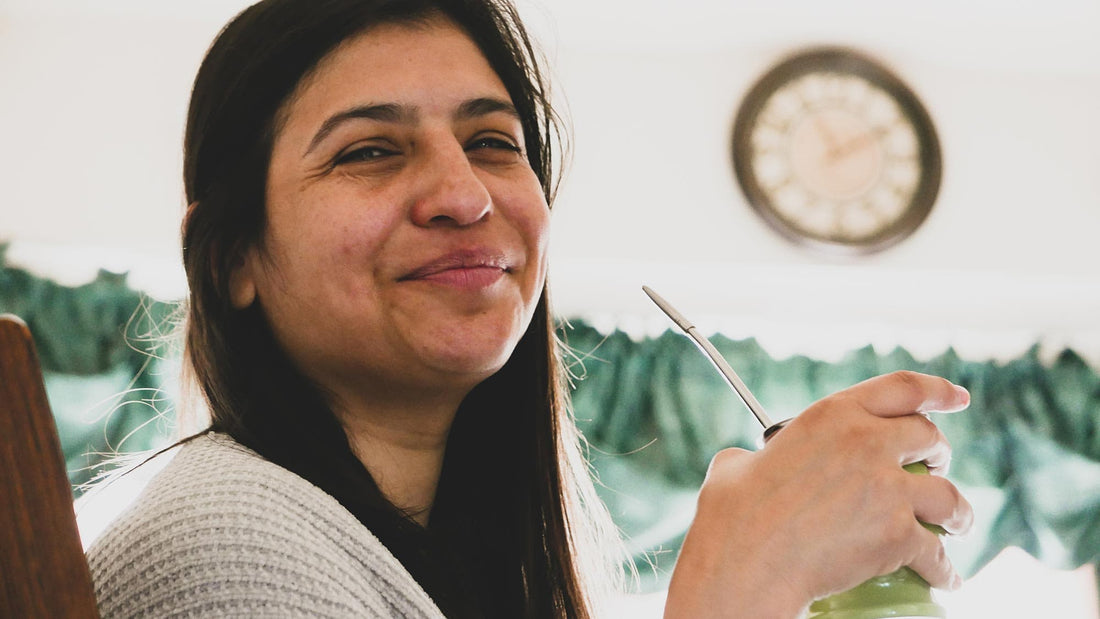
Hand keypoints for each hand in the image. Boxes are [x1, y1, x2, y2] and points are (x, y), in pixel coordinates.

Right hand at [663, 371, 973, 617]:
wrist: (745, 562)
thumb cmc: (732, 516)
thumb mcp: (738, 463)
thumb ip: (761, 454)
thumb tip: (753, 462)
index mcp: (832, 414)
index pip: (903, 388)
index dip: (937, 391)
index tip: (956, 398)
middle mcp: (867, 442)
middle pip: (929, 439)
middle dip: (938, 454)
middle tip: (932, 469)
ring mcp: (887, 489)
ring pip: (949, 496)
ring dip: (957, 511)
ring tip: (955, 524)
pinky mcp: (897, 535)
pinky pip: (935, 554)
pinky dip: (943, 570)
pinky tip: (944, 579)